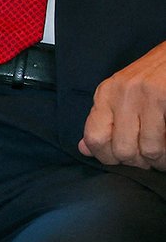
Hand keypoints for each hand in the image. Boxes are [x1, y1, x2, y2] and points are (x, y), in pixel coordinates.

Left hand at [79, 41, 165, 168]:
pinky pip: (164, 141)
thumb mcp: (118, 95)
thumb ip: (102, 122)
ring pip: (148, 150)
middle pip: (122, 150)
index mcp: (105, 94)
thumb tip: (84, 149)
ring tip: (161, 156)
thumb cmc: (148, 78)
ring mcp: (142, 95)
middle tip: (147, 159)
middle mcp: (120, 94)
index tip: (121, 160)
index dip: (107, 158)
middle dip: (137, 163)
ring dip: (158, 161)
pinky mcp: (162, 96)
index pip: (94, 137)